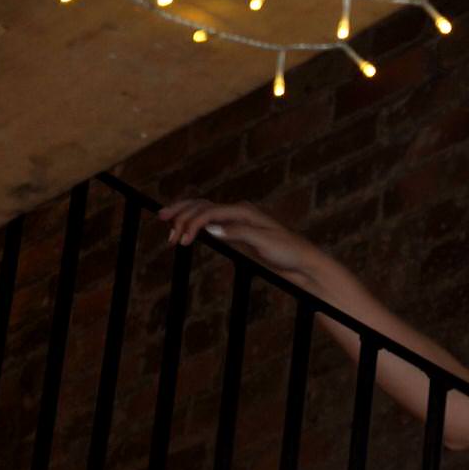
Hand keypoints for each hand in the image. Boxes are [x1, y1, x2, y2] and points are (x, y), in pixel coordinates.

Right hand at [157, 198, 326, 283]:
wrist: (304, 264)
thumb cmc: (288, 251)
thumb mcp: (264, 242)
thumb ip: (238, 233)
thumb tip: (212, 229)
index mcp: (243, 211)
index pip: (209, 211)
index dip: (191, 223)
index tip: (181, 241)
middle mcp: (238, 212)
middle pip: (201, 205)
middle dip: (181, 214)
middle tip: (164, 226)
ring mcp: (237, 222)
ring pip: (203, 212)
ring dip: (185, 219)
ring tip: (169, 230)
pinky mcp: (237, 234)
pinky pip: (210, 223)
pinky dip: (195, 225)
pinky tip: (186, 232)